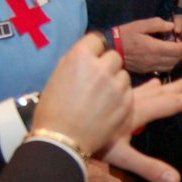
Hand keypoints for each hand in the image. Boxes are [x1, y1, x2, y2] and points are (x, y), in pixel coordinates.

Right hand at [32, 32, 131, 158]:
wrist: (62, 141)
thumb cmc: (52, 109)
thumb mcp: (57, 76)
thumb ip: (76, 61)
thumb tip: (90, 53)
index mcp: (80, 56)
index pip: (96, 40)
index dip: (94, 50)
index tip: (91, 60)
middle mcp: (101, 67)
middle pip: (114, 56)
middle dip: (107, 66)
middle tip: (96, 81)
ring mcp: (116, 85)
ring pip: (123, 74)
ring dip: (115, 81)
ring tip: (102, 97)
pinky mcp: (126, 102)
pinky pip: (128, 92)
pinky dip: (121, 97)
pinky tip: (107, 108)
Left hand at [100, 74, 181, 181]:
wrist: (60, 128)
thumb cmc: (92, 144)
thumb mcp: (123, 156)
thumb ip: (150, 168)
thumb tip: (176, 181)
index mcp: (138, 114)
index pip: (169, 105)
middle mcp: (130, 101)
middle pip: (161, 92)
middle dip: (180, 88)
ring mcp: (116, 95)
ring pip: (146, 87)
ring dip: (164, 85)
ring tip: (178, 79)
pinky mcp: (102, 91)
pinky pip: (127, 83)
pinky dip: (142, 84)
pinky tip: (144, 83)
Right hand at [117, 17, 181, 73]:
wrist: (109, 49)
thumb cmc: (123, 35)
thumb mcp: (139, 24)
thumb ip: (157, 24)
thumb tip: (171, 26)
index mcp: (154, 48)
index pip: (178, 50)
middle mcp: (154, 60)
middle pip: (177, 59)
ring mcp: (151, 67)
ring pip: (172, 66)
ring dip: (179, 58)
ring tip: (180, 49)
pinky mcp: (147, 71)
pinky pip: (164, 69)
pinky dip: (171, 63)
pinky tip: (169, 56)